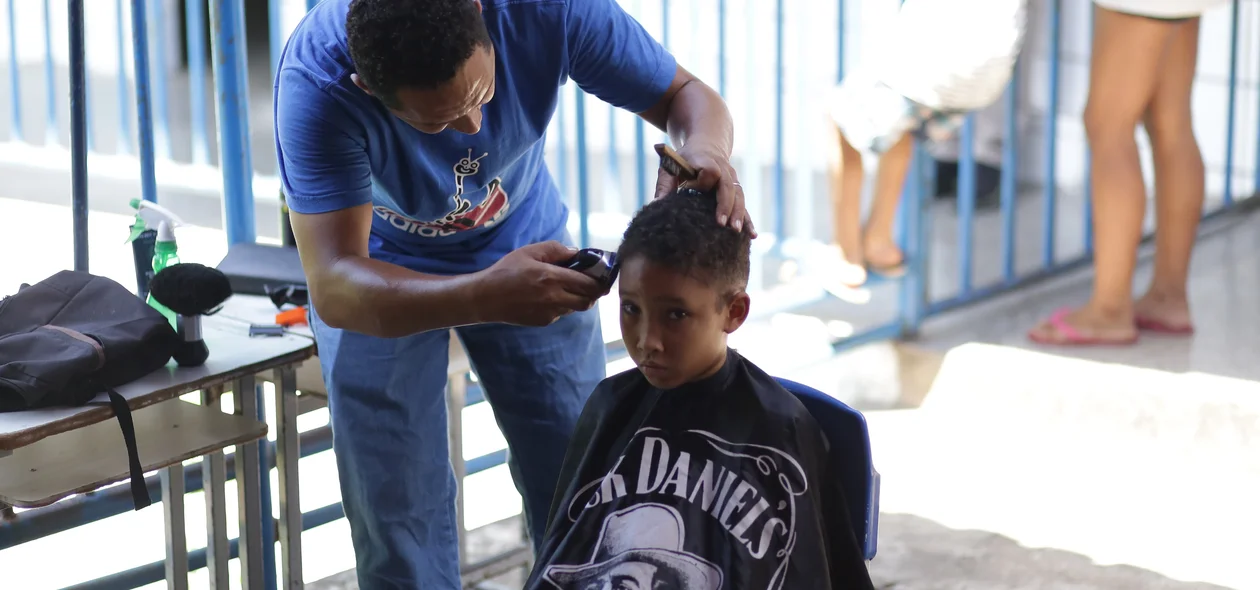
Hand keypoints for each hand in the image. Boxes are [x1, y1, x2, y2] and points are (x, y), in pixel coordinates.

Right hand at [475, 241, 606, 326]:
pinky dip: (561, 305)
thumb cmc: (506, 271)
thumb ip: (555, 250)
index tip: (604, 276)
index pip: (589, 284)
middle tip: (592, 284)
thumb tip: (576, 253)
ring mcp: (549, 313)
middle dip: (594, 293)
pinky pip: (560, 313)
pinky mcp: (543, 321)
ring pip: (575, 308)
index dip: (600, 281)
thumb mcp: (529, 252)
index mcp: (552, 278)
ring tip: (567, 287)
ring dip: (577, 299)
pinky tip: (547, 296)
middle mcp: (554, 298)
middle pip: (588, 301)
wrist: (486, 298)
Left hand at [653, 144, 756, 237]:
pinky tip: (752, 235)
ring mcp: (732, 179)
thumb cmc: (684, 159)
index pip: (710, 170)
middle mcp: (723, 169)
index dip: (702, 180)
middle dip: (726, 205)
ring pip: (739, 197)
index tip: (690, 188)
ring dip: (738, 214)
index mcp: (705, 160)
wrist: (707, 145)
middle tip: (721, 223)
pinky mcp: (736, 190)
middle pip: (728, 187)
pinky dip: (748, 220)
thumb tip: (655, 206)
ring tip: (735, 231)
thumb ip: (664, 184)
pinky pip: (743, 205)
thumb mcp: (670, 165)